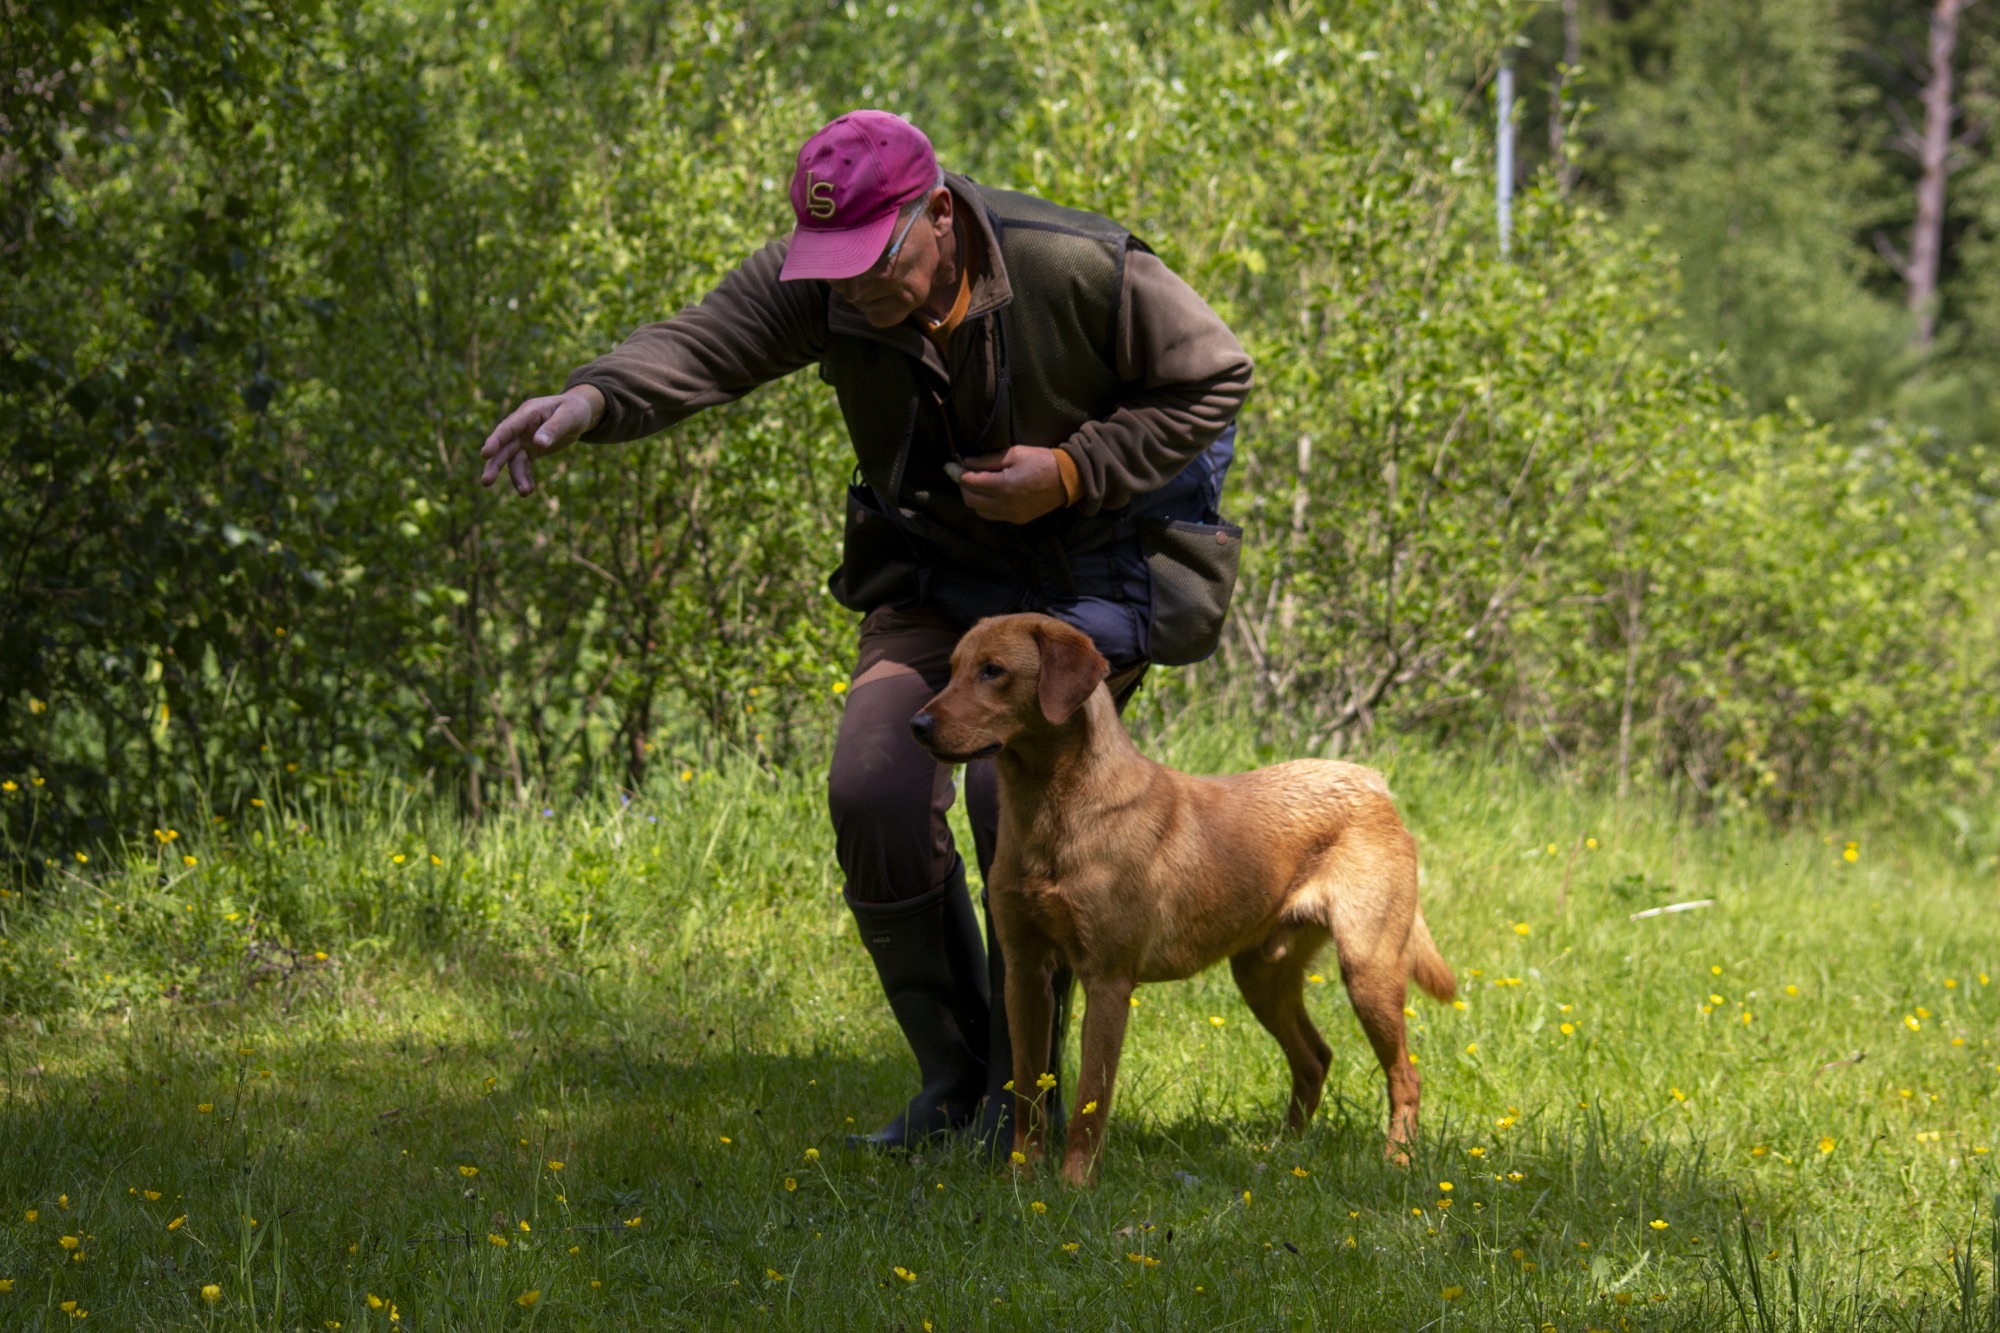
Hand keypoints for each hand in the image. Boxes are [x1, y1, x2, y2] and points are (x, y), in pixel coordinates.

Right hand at [479, 385, 603, 495]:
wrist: (579, 413)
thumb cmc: (574, 409)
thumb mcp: (569, 416)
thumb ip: (554, 428)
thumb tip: (538, 443)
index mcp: (528, 414)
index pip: (508, 428)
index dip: (495, 441)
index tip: (485, 454)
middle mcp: (521, 428)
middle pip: (504, 447)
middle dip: (495, 464)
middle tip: (485, 482)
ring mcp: (524, 440)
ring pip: (513, 460)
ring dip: (516, 477)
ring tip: (525, 493)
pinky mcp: (531, 450)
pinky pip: (524, 466)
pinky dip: (525, 478)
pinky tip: (529, 490)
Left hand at [954, 447, 1064, 523]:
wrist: (1068, 480)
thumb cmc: (1042, 461)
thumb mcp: (1014, 453)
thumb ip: (987, 460)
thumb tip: (966, 463)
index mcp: (1003, 486)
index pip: (969, 482)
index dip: (957, 472)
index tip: (951, 464)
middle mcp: (1004, 505)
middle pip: (970, 499)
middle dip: (963, 485)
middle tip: (964, 472)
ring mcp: (1010, 516)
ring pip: (979, 510)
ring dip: (973, 497)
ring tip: (978, 482)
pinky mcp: (1017, 520)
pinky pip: (992, 515)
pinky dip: (985, 505)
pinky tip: (990, 493)